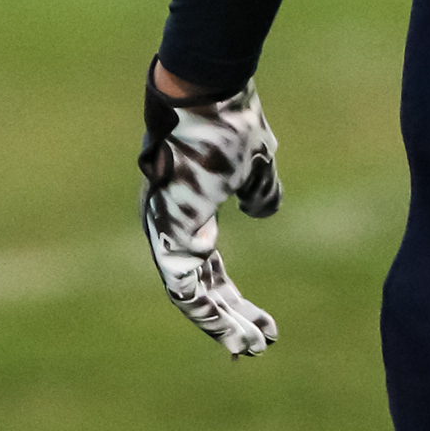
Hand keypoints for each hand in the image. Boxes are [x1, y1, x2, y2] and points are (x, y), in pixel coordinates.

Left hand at [139, 62, 281, 354]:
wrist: (206, 84)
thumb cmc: (229, 118)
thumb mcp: (256, 162)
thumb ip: (260, 192)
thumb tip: (263, 213)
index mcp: (189, 210)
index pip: (207, 268)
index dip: (230, 298)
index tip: (261, 324)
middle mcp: (171, 222)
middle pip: (197, 286)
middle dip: (228, 319)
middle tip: (258, 346)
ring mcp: (166, 224)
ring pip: (188, 291)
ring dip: (219, 320)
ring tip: (250, 343)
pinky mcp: (169, 222)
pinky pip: (183, 278)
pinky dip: (205, 302)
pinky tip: (230, 317)